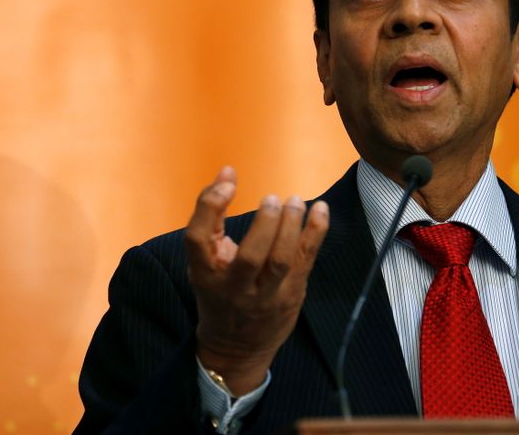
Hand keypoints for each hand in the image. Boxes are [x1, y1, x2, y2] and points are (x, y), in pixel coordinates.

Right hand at [184, 166, 328, 395]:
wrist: (236, 347)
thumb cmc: (218, 292)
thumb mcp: (205, 260)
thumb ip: (211, 217)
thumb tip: (227, 172)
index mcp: (204, 274)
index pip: (198, 239)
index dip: (210, 206)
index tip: (228, 183)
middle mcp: (233, 287)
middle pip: (250, 255)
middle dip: (265, 223)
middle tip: (272, 198)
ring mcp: (264, 296)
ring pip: (280, 261)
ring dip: (291, 226)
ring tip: (294, 201)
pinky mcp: (290, 296)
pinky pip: (305, 262)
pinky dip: (315, 233)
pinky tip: (321, 210)